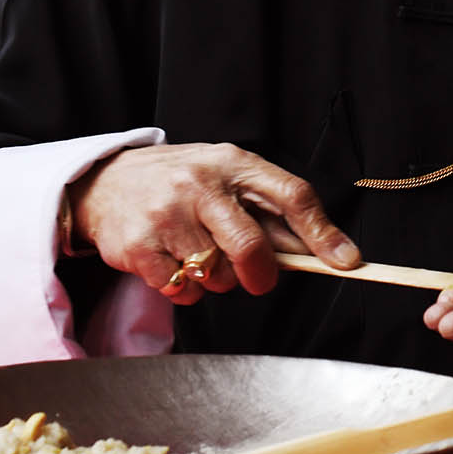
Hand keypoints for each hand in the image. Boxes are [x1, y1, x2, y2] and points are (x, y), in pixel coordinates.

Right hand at [67, 142, 359, 304]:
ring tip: (202, 255)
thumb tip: (326, 253)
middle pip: (251, 246)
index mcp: (233, 163)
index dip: (322, 233)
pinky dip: (187, 289)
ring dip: (219, 280)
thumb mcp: (228, 180)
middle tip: (258, 278)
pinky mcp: (137, 246)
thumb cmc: (183, 183)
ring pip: (218, 276)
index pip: (291, 195)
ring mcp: (165, 215)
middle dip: (262, 274)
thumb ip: (273, 213)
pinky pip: (183, 290)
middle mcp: (199, 185)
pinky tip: (175, 263)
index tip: (347, 262)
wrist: (106, 181)